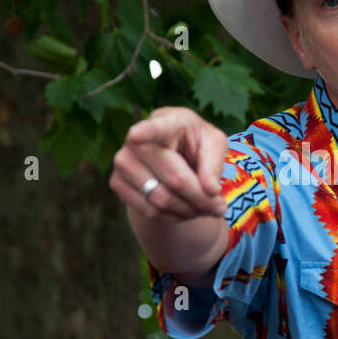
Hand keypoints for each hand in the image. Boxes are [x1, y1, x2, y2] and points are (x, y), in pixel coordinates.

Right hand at [110, 106, 228, 220]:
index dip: (145, 132)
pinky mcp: (116, 182)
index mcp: (166, 121)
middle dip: (202, 199)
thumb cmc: (196, 144)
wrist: (172, 153)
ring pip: (161, 200)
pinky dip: (174, 216)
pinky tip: (184, 208)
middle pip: (174, 180)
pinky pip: (150, 212)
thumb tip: (210, 191)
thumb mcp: (214, 145)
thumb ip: (214, 165)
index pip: (154, 128)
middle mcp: (136, 140)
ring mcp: (123, 162)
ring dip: (190, 211)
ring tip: (204, 207)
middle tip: (220, 208)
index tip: (137, 134)